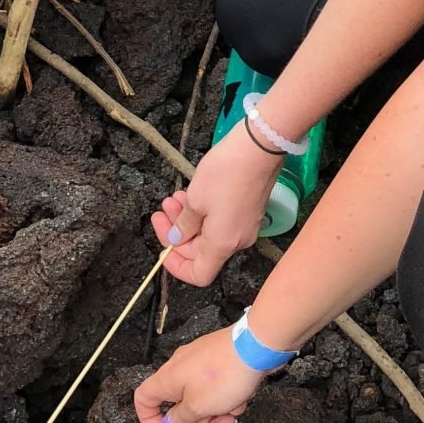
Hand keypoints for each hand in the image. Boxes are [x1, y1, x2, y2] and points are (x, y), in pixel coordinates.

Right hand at [134, 326, 266, 422]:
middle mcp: (181, 368)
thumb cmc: (224, 376)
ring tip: (236, 407)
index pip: (143, 398)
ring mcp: (202, 364)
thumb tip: (169, 422)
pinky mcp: (220, 362)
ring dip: (219, 411)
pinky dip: (229, 396)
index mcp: (168, 378)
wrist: (256, 346)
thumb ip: (180, 418)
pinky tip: (244, 395)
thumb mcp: (198, 407)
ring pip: (203, 400)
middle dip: (201, 421)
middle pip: (180, 406)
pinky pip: (218, 388)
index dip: (149, 420)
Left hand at [152, 124, 280, 286]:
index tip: (164, 244)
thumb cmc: (227, 173)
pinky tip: (193, 192)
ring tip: (175, 196)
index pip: (198, 275)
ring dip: (189, 218)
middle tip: (164, 209)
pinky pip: (223, 221)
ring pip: (210, 233)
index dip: (177, 265)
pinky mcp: (250, 211)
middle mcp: (237, 241)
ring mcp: (246, 226)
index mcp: (222, 244)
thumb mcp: (195, 199)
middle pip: (201, 251)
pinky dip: (205, 211)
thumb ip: (183, 225)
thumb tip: (177, 238)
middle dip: (178, 231)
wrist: (260, 147)